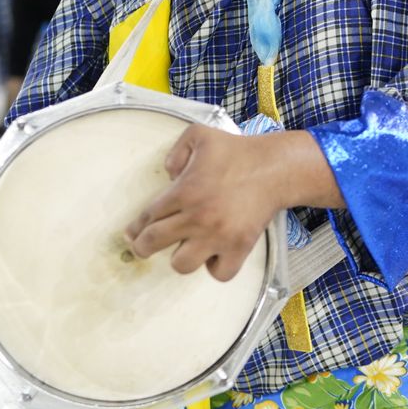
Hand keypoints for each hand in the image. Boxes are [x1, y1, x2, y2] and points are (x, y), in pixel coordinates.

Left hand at [124, 124, 283, 280]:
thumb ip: (175, 151)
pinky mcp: (239, 247)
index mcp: (184, 191)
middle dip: (142, 247)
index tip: (131, 234)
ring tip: (186, 248)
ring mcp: (218, 235)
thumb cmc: (237, 151)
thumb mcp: (200, 135)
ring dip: (180, 257)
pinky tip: (214, 255)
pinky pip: (219, 273)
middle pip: (153, 243)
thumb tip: (168, 174)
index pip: (148, 216)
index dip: (135, 228)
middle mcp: (197, 217)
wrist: (275, 168)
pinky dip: (214, 268)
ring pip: (181, 265)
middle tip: (143, 248)